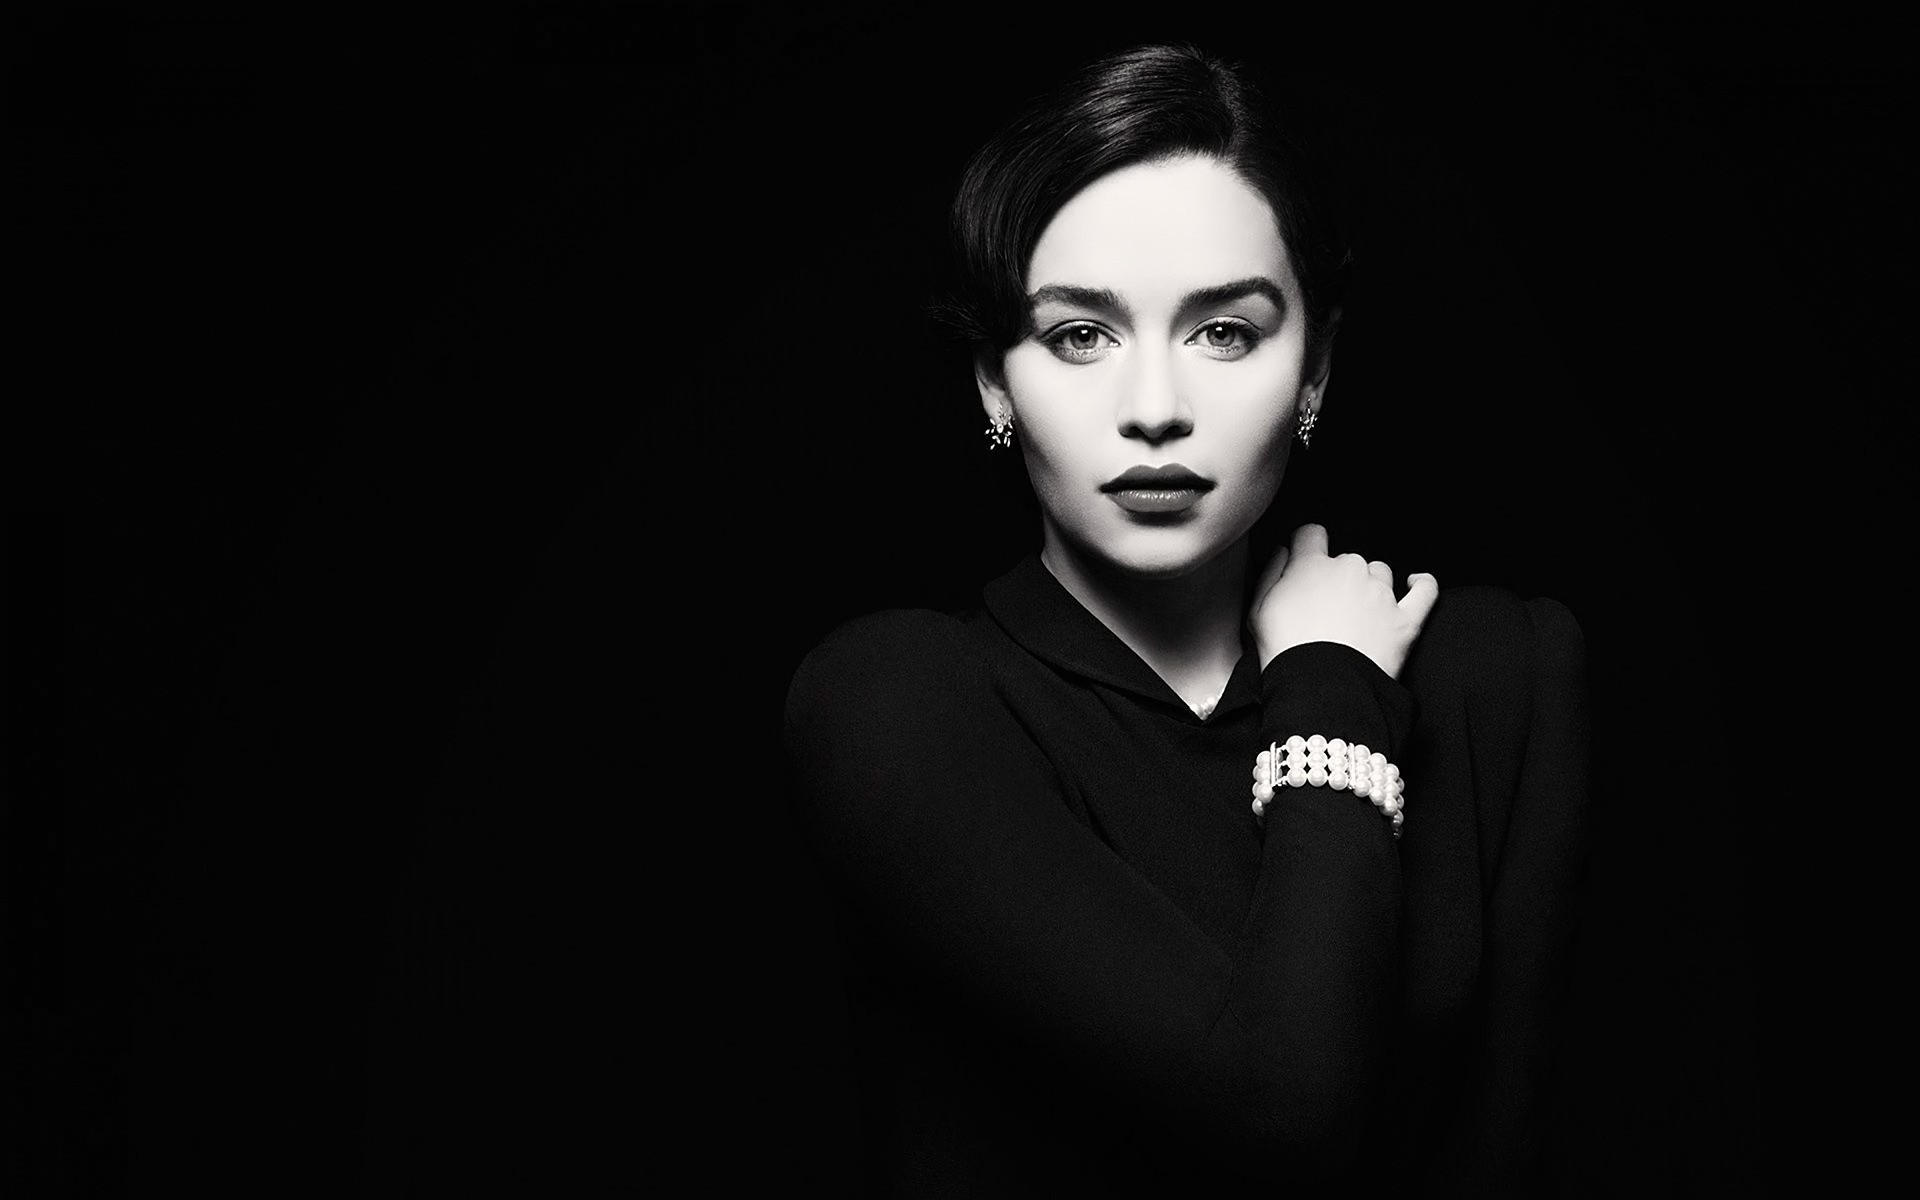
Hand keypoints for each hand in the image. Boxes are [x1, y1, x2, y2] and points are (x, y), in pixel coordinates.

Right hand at [1249, 523, 1438, 678]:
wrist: (1321, 689)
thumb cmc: (1285, 652)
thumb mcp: (1258, 611)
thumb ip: (1270, 573)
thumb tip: (1284, 550)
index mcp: (1311, 566)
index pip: (1311, 534)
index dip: (1307, 546)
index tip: (1306, 562)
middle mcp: (1350, 570)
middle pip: (1347, 559)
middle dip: (1338, 578)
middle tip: (1327, 610)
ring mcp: (1381, 593)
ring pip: (1380, 572)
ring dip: (1372, 585)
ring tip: (1358, 615)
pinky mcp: (1405, 619)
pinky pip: (1425, 590)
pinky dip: (1422, 584)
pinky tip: (1414, 583)